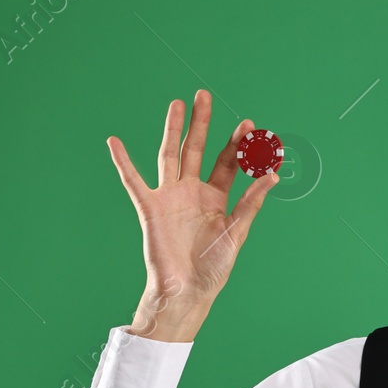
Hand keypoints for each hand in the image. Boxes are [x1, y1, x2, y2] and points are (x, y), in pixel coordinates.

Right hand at [108, 89, 278, 335]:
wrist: (187, 291)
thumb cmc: (213, 267)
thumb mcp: (238, 232)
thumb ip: (252, 202)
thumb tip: (272, 174)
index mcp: (216, 198)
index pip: (227, 163)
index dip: (237, 144)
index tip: (249, 125)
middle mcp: (192, 192)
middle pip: (197, 149)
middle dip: (202, 123)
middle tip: (204, 95)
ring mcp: (170, 197)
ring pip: (170, 154)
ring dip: (172, 129)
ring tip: (177, 103)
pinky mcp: (150, 208)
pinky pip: (133, 180)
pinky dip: (123, 161)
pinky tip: (114, 141)